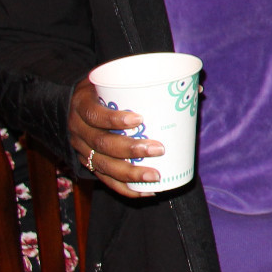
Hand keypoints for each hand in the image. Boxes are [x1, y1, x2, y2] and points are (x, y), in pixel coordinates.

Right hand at [68, 79, 163, 196]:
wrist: (75, 105)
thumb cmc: (105, 90)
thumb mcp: (116, 80)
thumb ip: (149, 82)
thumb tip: (195, 90)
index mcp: (83, 105)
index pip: (94, 114)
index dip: (114, 120)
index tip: (140, 119)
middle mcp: (78, 130)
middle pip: (101, 144)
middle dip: (130, 150)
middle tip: (159, 149)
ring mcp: (81, 150)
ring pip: (103, 166)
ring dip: (130, 173)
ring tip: (155, 175)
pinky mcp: (88, 164)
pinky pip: (105, 180)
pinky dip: (126, 188)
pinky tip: (146, 191)